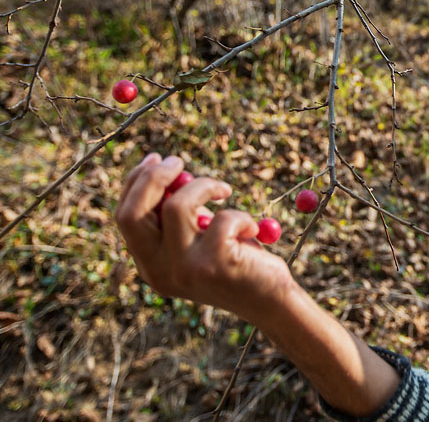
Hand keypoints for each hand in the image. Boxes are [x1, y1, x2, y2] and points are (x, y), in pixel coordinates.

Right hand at [115, 153, 294, 323]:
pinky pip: (221, 219)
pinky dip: (240, 214)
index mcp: (150, 265)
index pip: (125, 217)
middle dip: (153, 177)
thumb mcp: (200, 239)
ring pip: (176, 206)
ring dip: (204, 186)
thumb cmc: (237, 262)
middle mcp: (159, 270)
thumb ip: (181, 214)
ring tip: (225, 191)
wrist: (270, 302)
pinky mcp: (214, 264)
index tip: (155, 160)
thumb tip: (167, 170)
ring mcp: (185, 269)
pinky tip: (252, 229)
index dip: (136, 183)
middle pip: (133, 213)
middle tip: (178, 161)